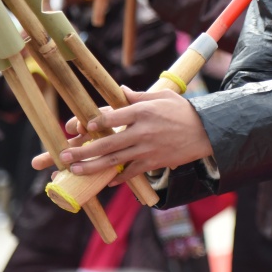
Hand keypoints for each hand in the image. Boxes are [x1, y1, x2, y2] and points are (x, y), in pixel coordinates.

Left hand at [39, 86, 213, 183]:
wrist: (207, 131)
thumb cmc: (183, 111)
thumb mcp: (163, 96)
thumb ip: (139, 96)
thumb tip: (120, 91)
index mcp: (143, 111)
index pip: (113, 117)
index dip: (95, 123)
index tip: (81, 128)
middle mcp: (142, 131)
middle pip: (107, 142)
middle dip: (84, 151)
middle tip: (64, 156)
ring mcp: (147, 149)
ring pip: (115, 160)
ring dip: (93, 166)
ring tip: (75, 170)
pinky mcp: (154, 162)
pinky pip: (131, 172)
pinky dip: (118, 177)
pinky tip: (107, 181)